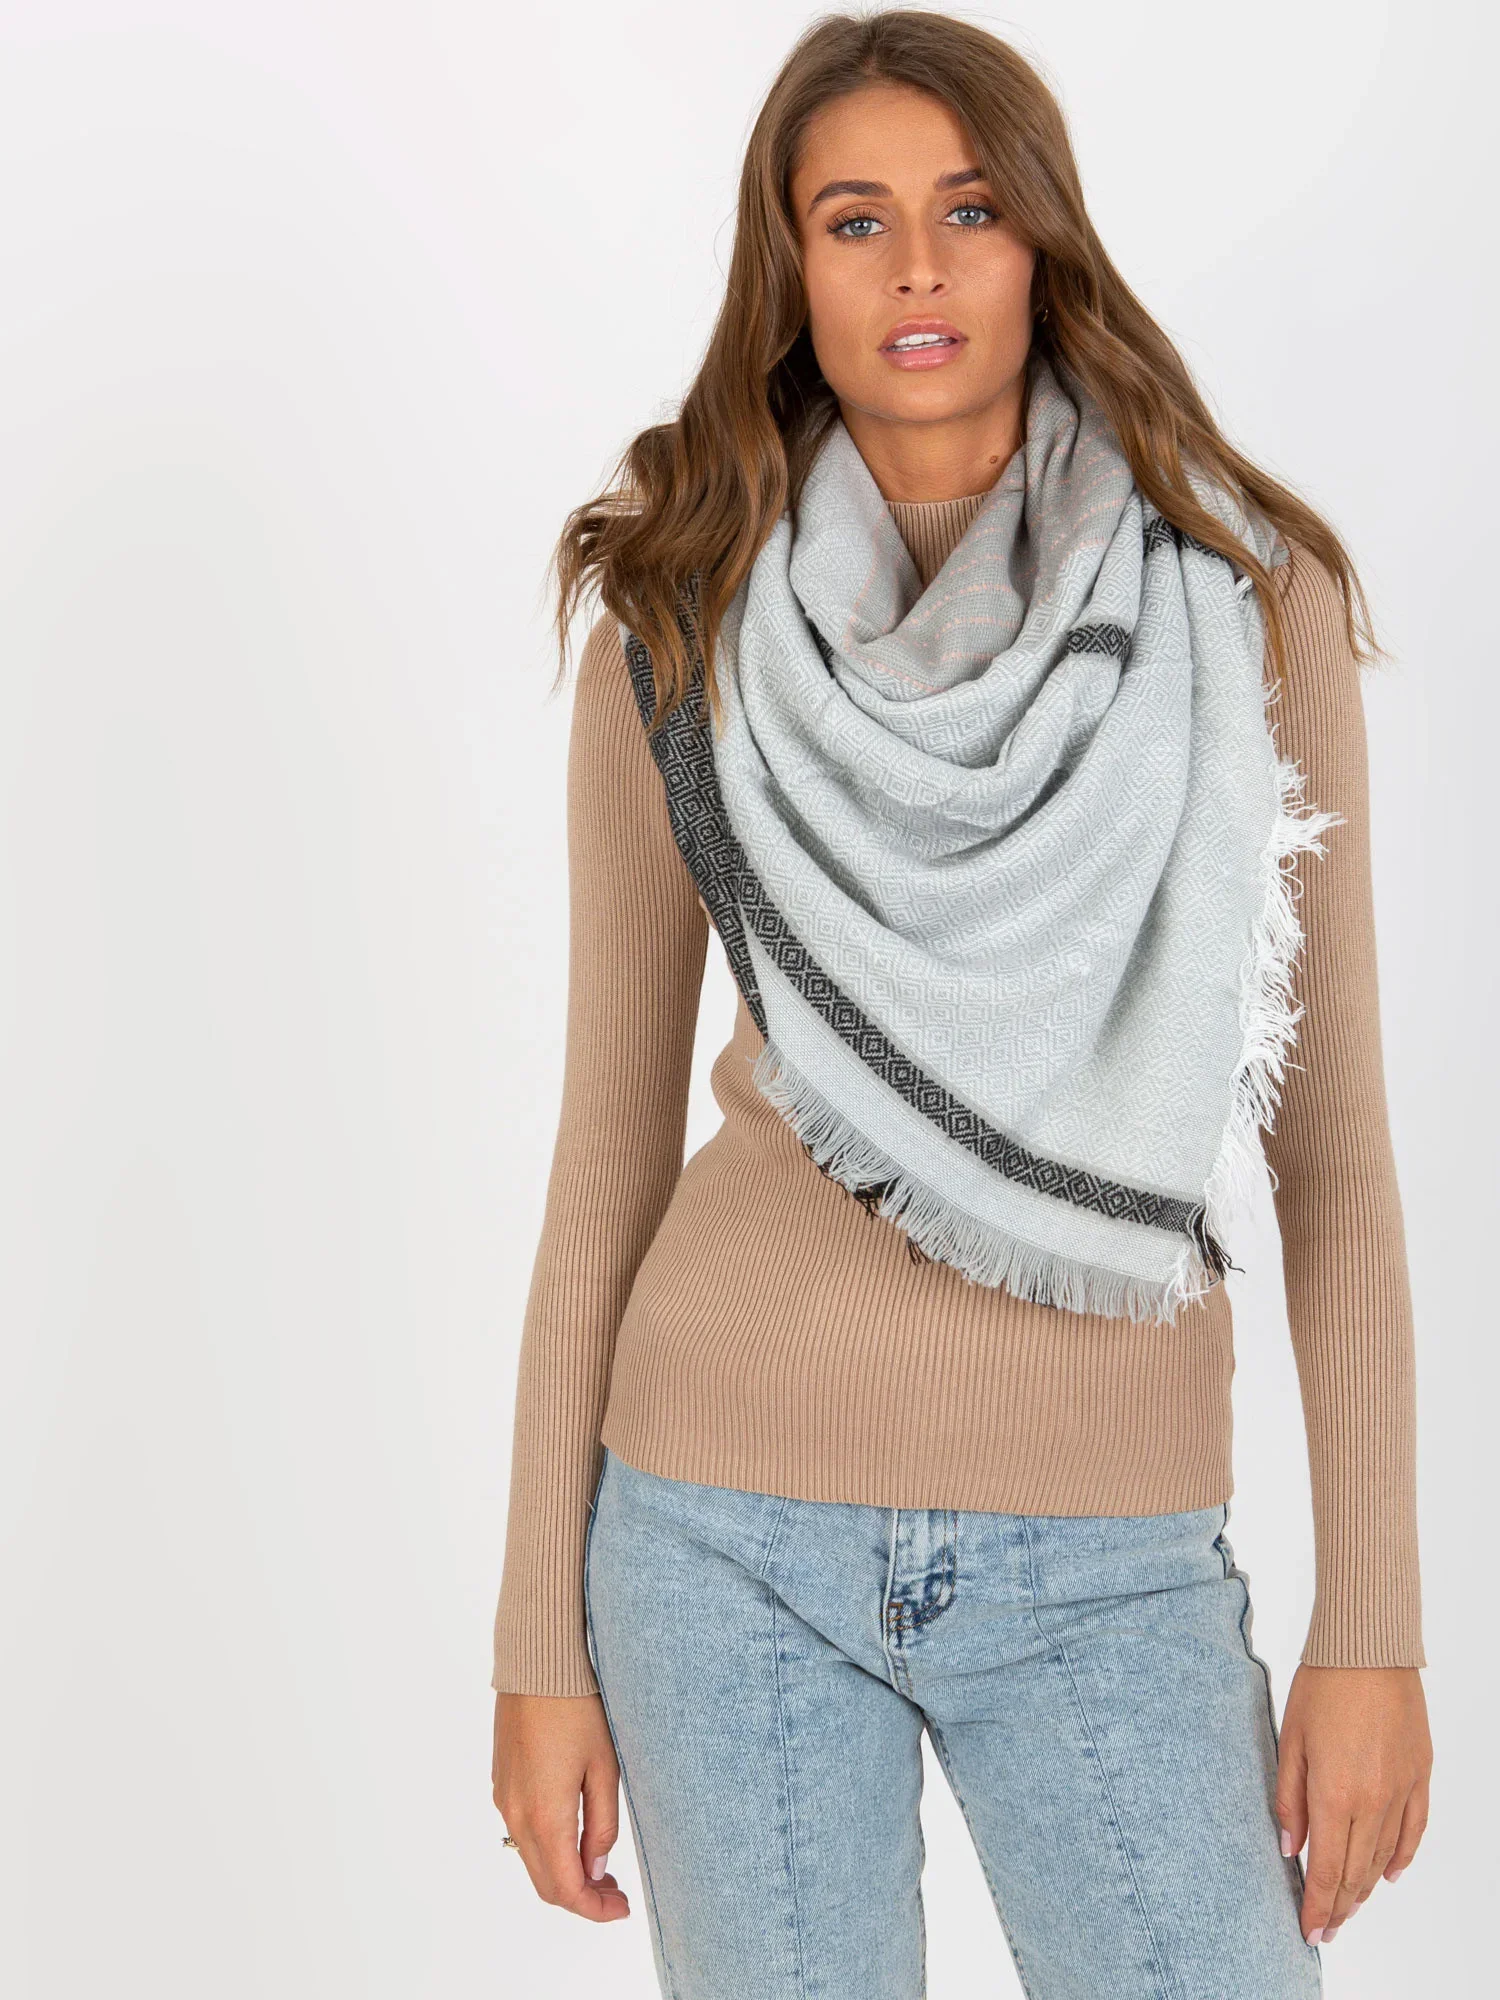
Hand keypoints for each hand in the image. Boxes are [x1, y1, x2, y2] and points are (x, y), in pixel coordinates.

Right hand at [493, 1691, 629, 1921]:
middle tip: (616, 1895)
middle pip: (545, 1882)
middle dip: (581, 1898)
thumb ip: (601, 1826)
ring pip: (531, 1859)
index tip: (622, 1909)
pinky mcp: (501, 1782)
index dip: (594, 1910)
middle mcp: (516, 1814)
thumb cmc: (579, 1708)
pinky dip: (547, 1849)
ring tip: (600, 1870)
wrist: (538, 1662)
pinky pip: (522, 1832)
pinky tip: (574, 1836)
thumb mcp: (605, 1767)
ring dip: (563, 1874)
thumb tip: (596, 1870)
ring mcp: (504, 1798)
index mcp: (545, 1816)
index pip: (566, 1889)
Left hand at [1276, 1664, 1430, 1946]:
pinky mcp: (1420, 1775)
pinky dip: (1401, 1857)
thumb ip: (1289, 1798)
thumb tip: (1291, 1847)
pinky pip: (1414, 1830)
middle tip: (1326, 1928)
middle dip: (1340, 1906)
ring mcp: (1402, 1790)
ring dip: (1366, 1887)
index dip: (1318, 1907)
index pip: (1327, 1870)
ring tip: (1349, 1908)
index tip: (1309, 1932)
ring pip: (1385, 1857)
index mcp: (1335, 1794)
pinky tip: (1389, 1874)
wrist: (1369, 1647)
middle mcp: (1373, 1801)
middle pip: (1357, 1871)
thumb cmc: (1322, 1685)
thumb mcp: (1291, 1740)